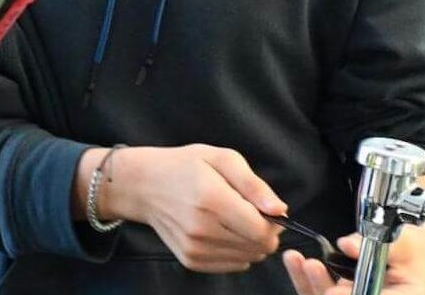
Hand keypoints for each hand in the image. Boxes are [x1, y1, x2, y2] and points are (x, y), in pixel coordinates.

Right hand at [110, 145, 286, 272]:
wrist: (143, 185)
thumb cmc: (185, 166)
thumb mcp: (222, 159)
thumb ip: (254, 185)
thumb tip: (280, 210)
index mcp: (212, 199)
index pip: (262, 231)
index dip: (273, 223)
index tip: (266, 209)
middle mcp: (202, 229)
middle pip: (258, 248)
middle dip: (263, 232)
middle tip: (248, 211)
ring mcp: (194, 248)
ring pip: (247, 259)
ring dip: (249, 243)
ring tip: (232, 220)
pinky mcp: (190, 260)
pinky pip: (231, 266)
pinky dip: (235, 252)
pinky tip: (222, 231)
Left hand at [284, 230, 424, 294]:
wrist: (405, 251)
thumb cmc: (410, 249)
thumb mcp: (403, 243)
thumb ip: (379, 243)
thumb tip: (348, 245)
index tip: (334, 291)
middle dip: (325, 289)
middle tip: (312, 268)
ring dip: (311, 283)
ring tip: (300, 262)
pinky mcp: (341, 294)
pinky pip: (318, 291)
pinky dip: (305, 279)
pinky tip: (295, 262)